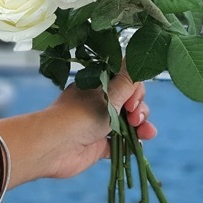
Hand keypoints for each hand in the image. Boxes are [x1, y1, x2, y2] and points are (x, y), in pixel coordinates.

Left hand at [41, 69, 157, 179]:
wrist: (56, 146)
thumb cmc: (80, 115)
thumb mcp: (109, 95)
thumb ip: (127, 80)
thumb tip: (134, 55)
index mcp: (98, 86)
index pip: (125, 83)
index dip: (135, 92)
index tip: (132, 102)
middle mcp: (99, 103)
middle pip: (129, 103)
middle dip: (139, 110)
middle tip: (135, 118)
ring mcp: (99, 124)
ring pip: (127, 124)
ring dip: (140, 127)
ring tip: (146, 133)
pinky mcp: (99, 145)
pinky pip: (119, 143)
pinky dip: (130, 144)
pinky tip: (137, 146)